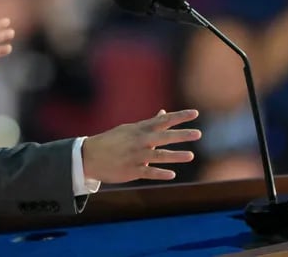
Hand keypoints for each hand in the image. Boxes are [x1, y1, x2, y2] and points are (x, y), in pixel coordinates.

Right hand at [82, 109, 200, 182]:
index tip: (195, 113)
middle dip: (181, 135)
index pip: (163, 121)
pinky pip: (148, 172)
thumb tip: (164, 113)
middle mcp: (139, 141)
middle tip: (198, 133)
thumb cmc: (112, 141)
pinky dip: (160, 173)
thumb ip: (149, 124)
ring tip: (190, 155)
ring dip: (174, 156)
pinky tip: (172, 174)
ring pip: (158, 155)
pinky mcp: (131, 171)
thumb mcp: (130, 130)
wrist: (89, 156)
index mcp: (139, 130)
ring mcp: (135, 156)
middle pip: (163, 137)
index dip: (180, 116)